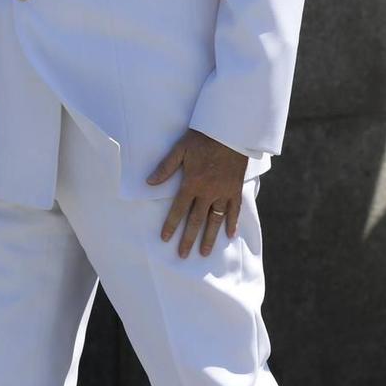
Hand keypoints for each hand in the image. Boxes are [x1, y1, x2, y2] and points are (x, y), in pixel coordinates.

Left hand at [147, 128, 248, 257]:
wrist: (230, 130)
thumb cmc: (203, 138)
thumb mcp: (180, 149)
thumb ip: (166, 167)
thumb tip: (149, 182)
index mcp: (192, 183)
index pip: (178, 209)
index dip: (171, 225)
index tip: (166, 239)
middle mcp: (208, 192)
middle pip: (197, 220)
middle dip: (188, 239)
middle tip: (183, 255)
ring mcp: (223, 192)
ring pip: (216, 219)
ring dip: (210, 237)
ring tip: (205, 252)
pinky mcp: (236, 189)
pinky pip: (234, 210)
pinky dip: (232, 223)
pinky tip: (230, 235)